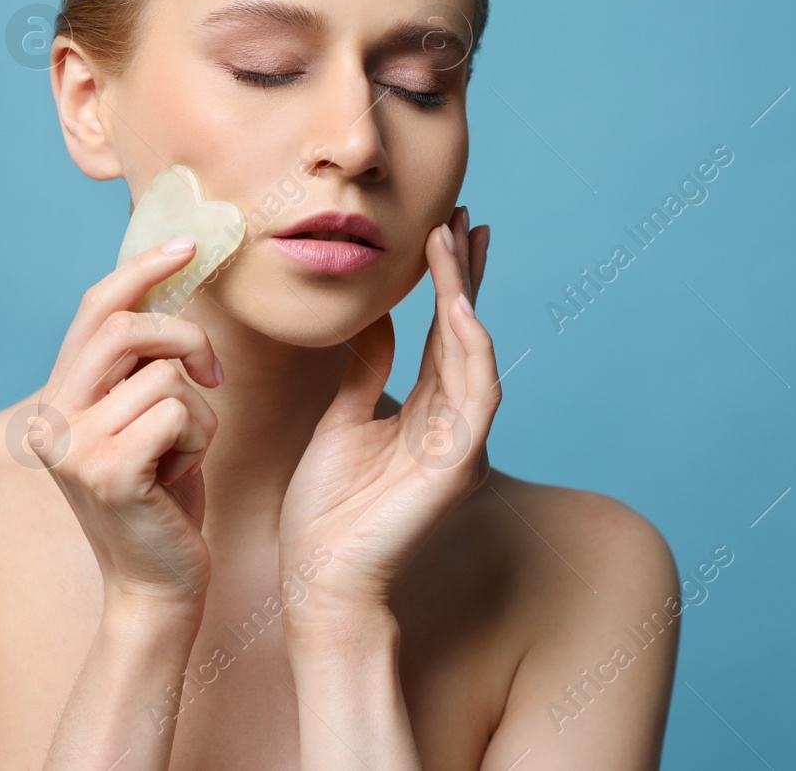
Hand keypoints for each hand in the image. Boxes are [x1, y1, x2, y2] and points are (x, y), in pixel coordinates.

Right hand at [29, 238, 222, 613]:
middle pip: (128, 327)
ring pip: (166, 376)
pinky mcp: (108, 472)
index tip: (188, 244)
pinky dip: (200, 439)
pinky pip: (180, 413)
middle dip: (187, 339)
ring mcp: (73, 446)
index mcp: (57, 396)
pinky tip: (181, 475)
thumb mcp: (143, 417)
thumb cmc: (161, 497)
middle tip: (214, 374)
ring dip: (200, 412)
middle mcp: (51, 417)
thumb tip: (170, 281)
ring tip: (184, 454)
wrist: (157, 584)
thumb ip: (141, 363)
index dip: (143, 267)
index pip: (96, 307)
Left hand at [279, 206, 497, 616]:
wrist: (318, 580)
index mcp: (424, 413)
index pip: (442, 334)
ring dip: (466, 295)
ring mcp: (461, 444)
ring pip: (475, 353)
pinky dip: (471, 350)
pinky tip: (459, 309)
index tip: (444, 229)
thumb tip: (379, 320)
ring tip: (455, 242)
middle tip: (464, 216)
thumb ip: (364, 373)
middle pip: (467, 333)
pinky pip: (477, 396)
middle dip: (466, 274)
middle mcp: (452, 423)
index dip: (447, 281)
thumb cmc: (325, 512)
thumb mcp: (340, 421)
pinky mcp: (459, 465)